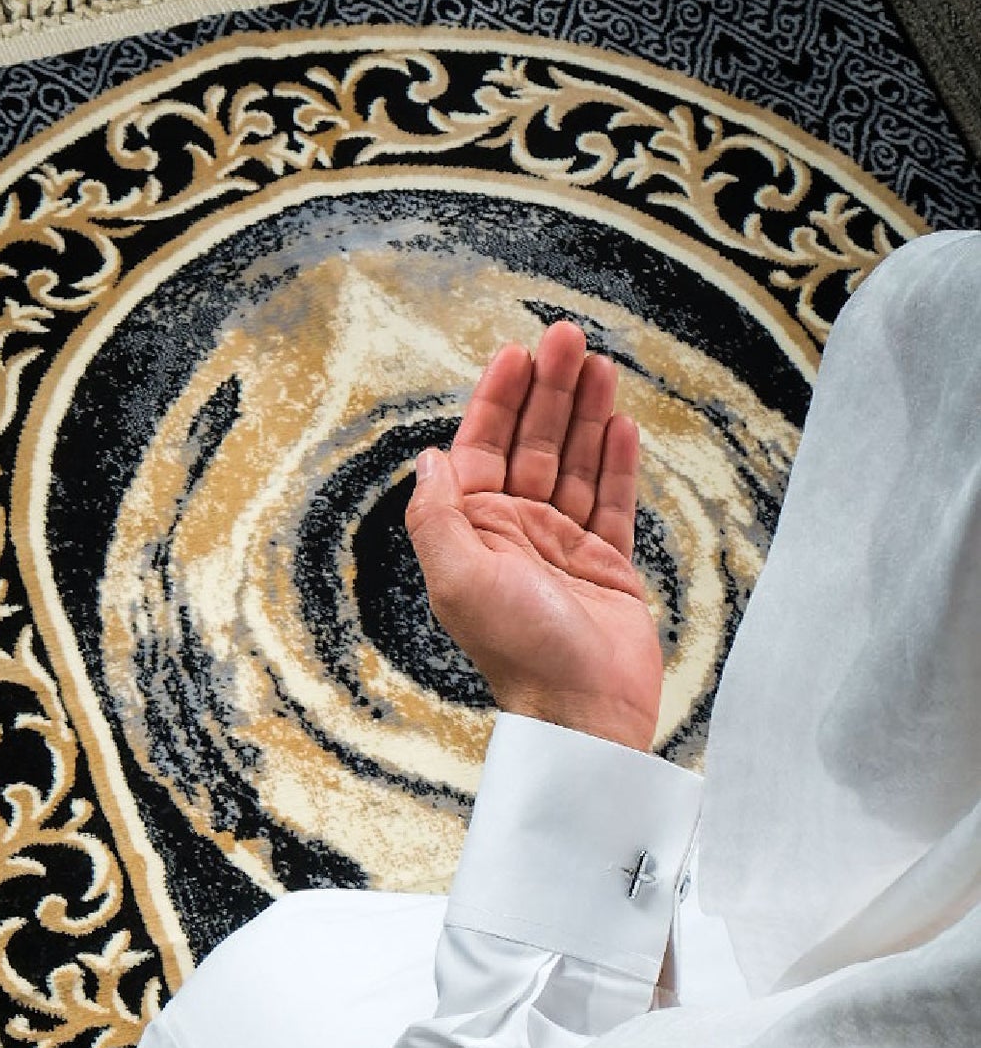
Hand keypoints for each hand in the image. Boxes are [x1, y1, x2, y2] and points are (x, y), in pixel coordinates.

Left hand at [406, 321, 661, 751]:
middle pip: (533, 446)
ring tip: (601, 364)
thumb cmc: (520, 651)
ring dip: (585, 414)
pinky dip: (616, 464)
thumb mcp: (459, 578)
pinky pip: (611, 502)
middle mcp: (514, 536)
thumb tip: (427, 459)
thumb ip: (438, 516)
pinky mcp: (606, 566)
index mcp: (474, 535)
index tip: (517, 353)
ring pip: (575, 465)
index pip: (482, 450)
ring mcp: (562, 549)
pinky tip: (621, 424)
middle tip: (568, 337)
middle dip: (549, 391)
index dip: (497, 400)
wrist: (584, 709)